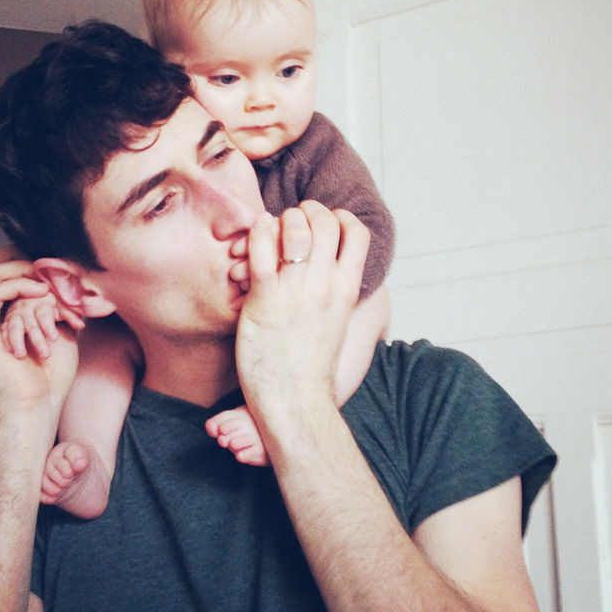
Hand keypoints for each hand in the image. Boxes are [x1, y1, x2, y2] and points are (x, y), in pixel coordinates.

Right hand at [0, 253, 78, 429]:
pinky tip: (41, 291)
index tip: (51, 263)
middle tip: (49, 266)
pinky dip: (20, 285)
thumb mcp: (56, 323)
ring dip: (25, 273)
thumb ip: (51, 297)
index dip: (23, 260)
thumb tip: (59, 268)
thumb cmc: (50, 373)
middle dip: (22, 259)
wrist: (39, 402)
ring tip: (49, 282)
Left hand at [236, 201, 368, 420]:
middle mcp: (326, 285)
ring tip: (272, 228)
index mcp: (347, 288)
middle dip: (307, 210)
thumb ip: (336, 290)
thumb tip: (332, 265)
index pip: (356, 231)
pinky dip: (258, 232)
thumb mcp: (337, 320)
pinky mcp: (266, 298)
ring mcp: (297, 290)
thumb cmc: (311, 363)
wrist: (295, 400)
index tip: (323, 222)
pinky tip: (255, 237)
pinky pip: (262, 248)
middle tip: (293, 218)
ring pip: (295, 227)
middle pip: (325, 221)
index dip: (339, 216)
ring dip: (282, 219)